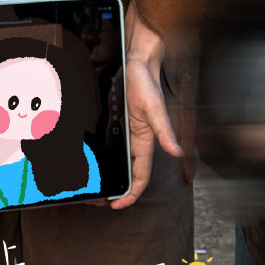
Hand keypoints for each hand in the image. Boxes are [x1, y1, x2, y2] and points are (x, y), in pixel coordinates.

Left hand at [111, 3, 181, 209]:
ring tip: (91, 188)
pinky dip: (101, 160)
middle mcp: (136, 143)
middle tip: (97, 201)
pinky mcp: (116, 126)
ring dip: (107, 178)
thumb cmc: (147, 81)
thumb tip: (176, 151)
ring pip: (117, 165)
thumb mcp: (154, 107)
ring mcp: (125, 135)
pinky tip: (88, 164)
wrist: (137, 59)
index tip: (116, 205)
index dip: (130, 194)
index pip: (140, 177)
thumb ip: (164, 130)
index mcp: (145, 143)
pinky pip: (109, 149)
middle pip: (127, 175)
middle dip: (115, 191)